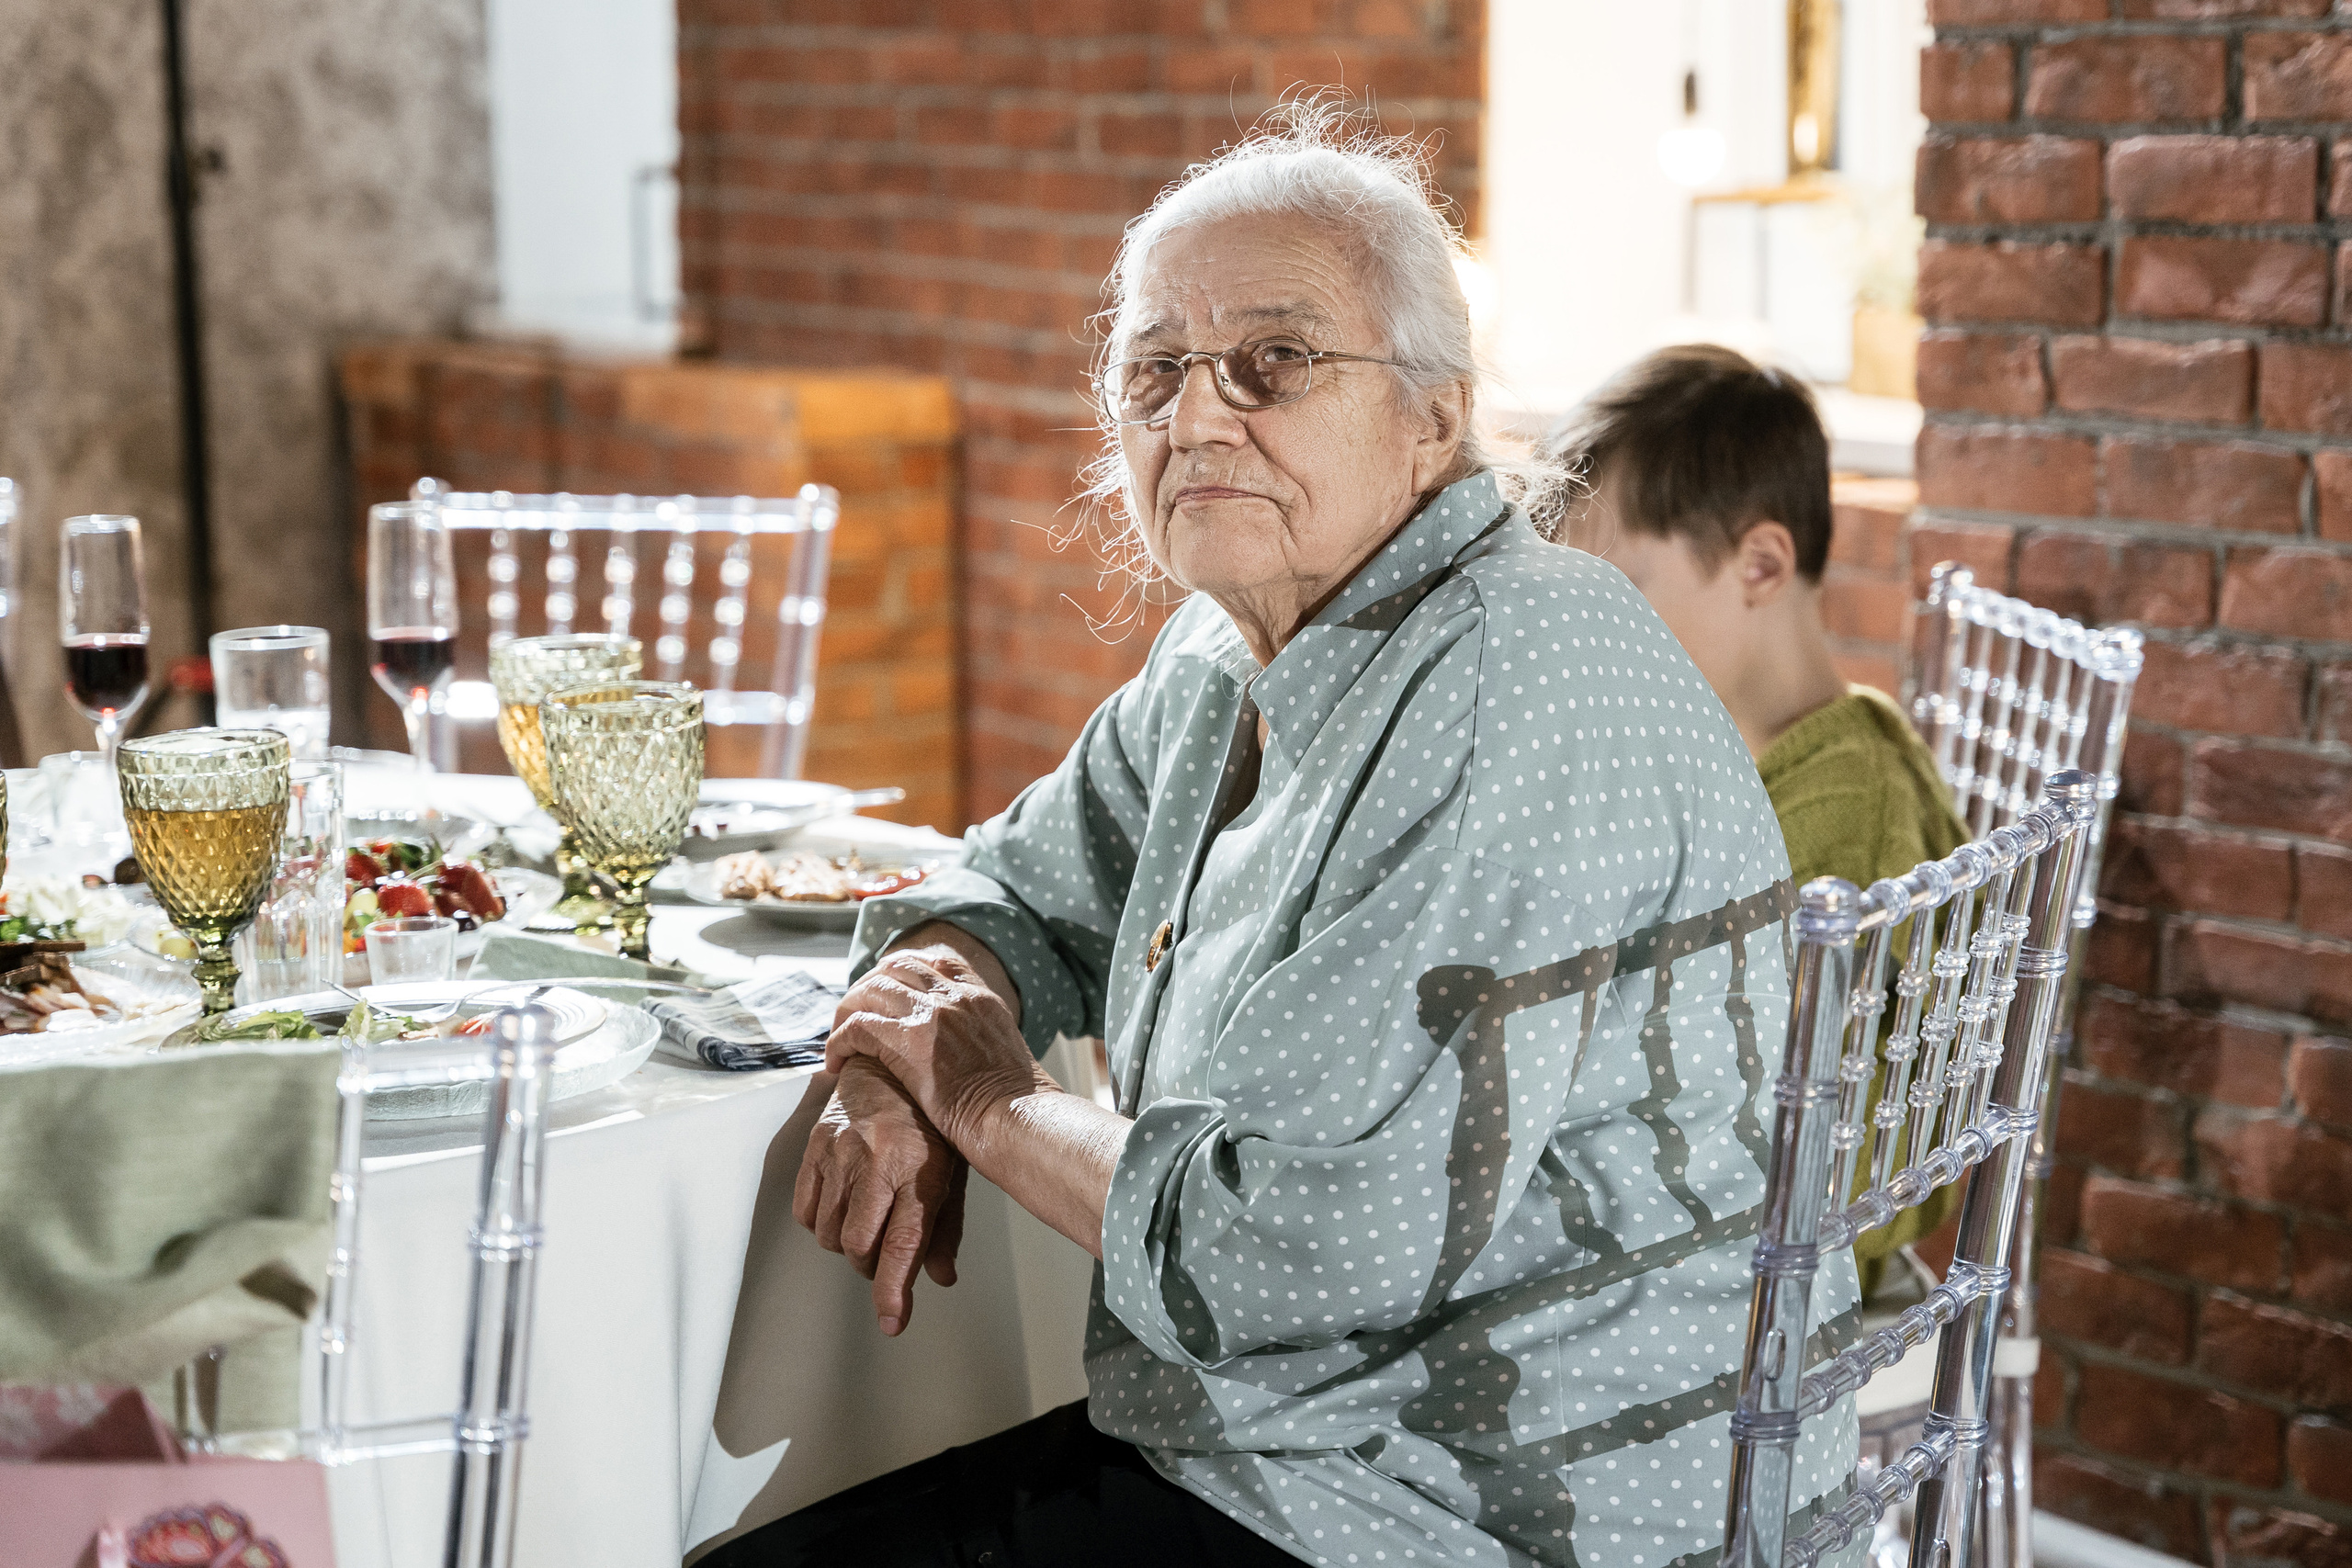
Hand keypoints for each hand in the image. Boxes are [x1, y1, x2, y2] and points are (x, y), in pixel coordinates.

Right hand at [792, 1057, 967, 1335]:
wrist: (888, 1064)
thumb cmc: (928, 1121)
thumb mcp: (951, 1170)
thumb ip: (945, 1226)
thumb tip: (940, 1277)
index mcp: (919, 1169)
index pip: (902, 1243)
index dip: (893, 1290)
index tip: (891, 1321)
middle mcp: (877, 1162)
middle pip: (859, 1246)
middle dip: (872, 1265)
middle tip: (885, 1254)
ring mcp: (840, 1153)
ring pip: (828, 1234)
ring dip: (847, 1245)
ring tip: (866, 1224)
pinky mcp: (814, 1148)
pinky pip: (804, 1211)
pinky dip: (820, 1222)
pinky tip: (841, 1207)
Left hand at [827, 942, 1039, 1153]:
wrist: (1018, 1119)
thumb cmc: (1017, 1108)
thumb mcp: (1010, 1058)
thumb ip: (985, 1044)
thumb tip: (971, 1060)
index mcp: (982, 1000)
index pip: (939, 964)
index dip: (906, 973)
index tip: (889, 992)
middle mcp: (955, 998)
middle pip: (897, 967)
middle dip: (870, 987)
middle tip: (855, 1014)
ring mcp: (932, 1015)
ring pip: (870, 990)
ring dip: (847, 1012)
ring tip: (839, 1038)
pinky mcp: (908, 1040)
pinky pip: (857, 1026)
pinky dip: (838, 1042)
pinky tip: (836, 1063)